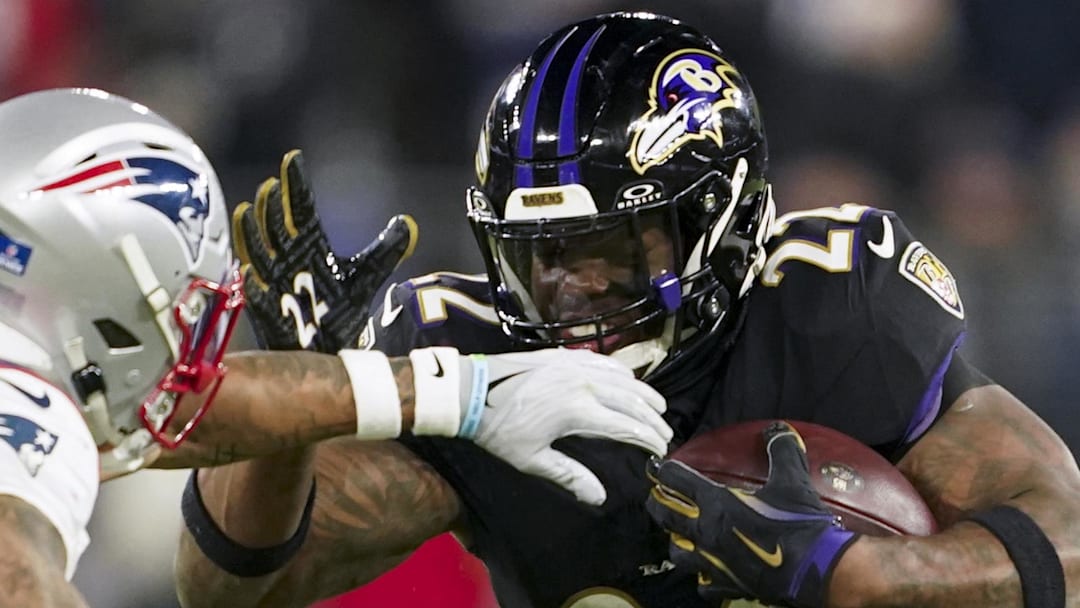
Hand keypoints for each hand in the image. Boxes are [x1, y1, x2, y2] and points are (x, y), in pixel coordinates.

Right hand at [232, 149, 416, 351]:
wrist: (332, 350)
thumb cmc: (340, 312)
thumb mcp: (367, 277)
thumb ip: (386, 251)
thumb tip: (407, 223)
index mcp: (310, 246)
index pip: (301, 208)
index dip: (296, 184)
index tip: (293, 159)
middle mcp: (289, 260)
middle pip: (277, 228)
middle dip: (272, 208)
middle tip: (271, 186)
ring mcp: (275, 284)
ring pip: (259, 255)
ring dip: (252, 235)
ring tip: (247, 210)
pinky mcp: (269, 313)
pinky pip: (256, 298)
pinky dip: (252, 286)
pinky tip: (248, 272)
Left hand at [471, 349, 672, 505]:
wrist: (470, 391)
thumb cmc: (499, 430)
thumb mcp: (533, 459)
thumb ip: (570, 476)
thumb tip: (599, 497)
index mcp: (580, 412)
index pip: (628, 427)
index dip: (649, 439)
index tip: (661, 450)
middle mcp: (585, 384)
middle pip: (633, 401)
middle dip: (653, 418)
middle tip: (665, 432)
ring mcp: (575, 365)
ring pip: (623, 378)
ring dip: (644, 394)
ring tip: (657, 407)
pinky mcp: (564, 354)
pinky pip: (603, 361)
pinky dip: (622, 373)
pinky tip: (627, 380)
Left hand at [645, 421, 857, 607]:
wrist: (815, 570)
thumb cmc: (799, 523)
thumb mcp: (792, 480)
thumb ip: (782, 450)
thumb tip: (778, 429)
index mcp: (717, 503)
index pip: (677, 481)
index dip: (664, 471)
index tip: (657, 467)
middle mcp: (707, 532)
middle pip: (665, 516)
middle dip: (656, 503)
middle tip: (654, 497)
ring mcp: (713, 561)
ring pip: (678, 552)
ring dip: (675, 541)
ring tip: (678, 535)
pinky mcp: (726, 585)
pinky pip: (703, 583)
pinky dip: (701, 575)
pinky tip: (707, 570)